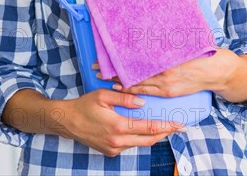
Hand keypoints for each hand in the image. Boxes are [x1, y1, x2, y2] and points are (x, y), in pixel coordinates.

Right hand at [58, 88, 186, 156]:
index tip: (178, 124)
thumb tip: (143, 102)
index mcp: (118, 126)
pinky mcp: (110, 151)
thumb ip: (125, 98)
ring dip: (154, 136)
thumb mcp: (104, 95)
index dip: (166, 126)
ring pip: (140, 143)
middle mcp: (117, 141)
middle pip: (148, 139)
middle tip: (180, 127)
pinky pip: (131, 144)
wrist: (67, 122)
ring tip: (167, 127)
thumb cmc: (85, 105)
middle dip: (165, 133)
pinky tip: (148, 130)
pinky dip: (141, 138)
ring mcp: (114, 148)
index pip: (148, 128)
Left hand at [92, 48, 237, 97]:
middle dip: (114, 70)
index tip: (106, 54)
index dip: (121, 59)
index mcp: (168, 59)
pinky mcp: (169, 92)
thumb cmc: (203, 52)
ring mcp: (166, 84)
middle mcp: (164, 73)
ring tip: (103, 77)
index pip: (139, 59)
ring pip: (137, 84)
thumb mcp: (186, 42)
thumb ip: (169, 40)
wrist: (218, 72)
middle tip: (97, 66)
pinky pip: (147, 91)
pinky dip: (132, 90)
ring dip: (119, 81)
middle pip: (133, 72)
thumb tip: (153, 29)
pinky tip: (121, 88)